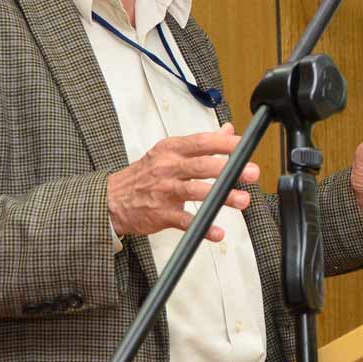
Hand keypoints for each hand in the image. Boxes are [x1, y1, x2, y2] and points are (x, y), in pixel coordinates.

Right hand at [107, 123, 258, 241]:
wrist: (111, 200)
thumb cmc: (144, 175)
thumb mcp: (168, 152)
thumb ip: (200, 143)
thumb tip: (227, 130)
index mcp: (170, 150)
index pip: (201, 142)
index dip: (224, 143)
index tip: (244, 145)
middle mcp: (167, 168)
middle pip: (201, 166)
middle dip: (229, 169)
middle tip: (251, 172)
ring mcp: (163, 191)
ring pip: (196, 192)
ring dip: (222, 197)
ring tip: (242, 200)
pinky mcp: (161, 214)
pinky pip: (185, 221)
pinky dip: (202, 228)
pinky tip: (217, 231)